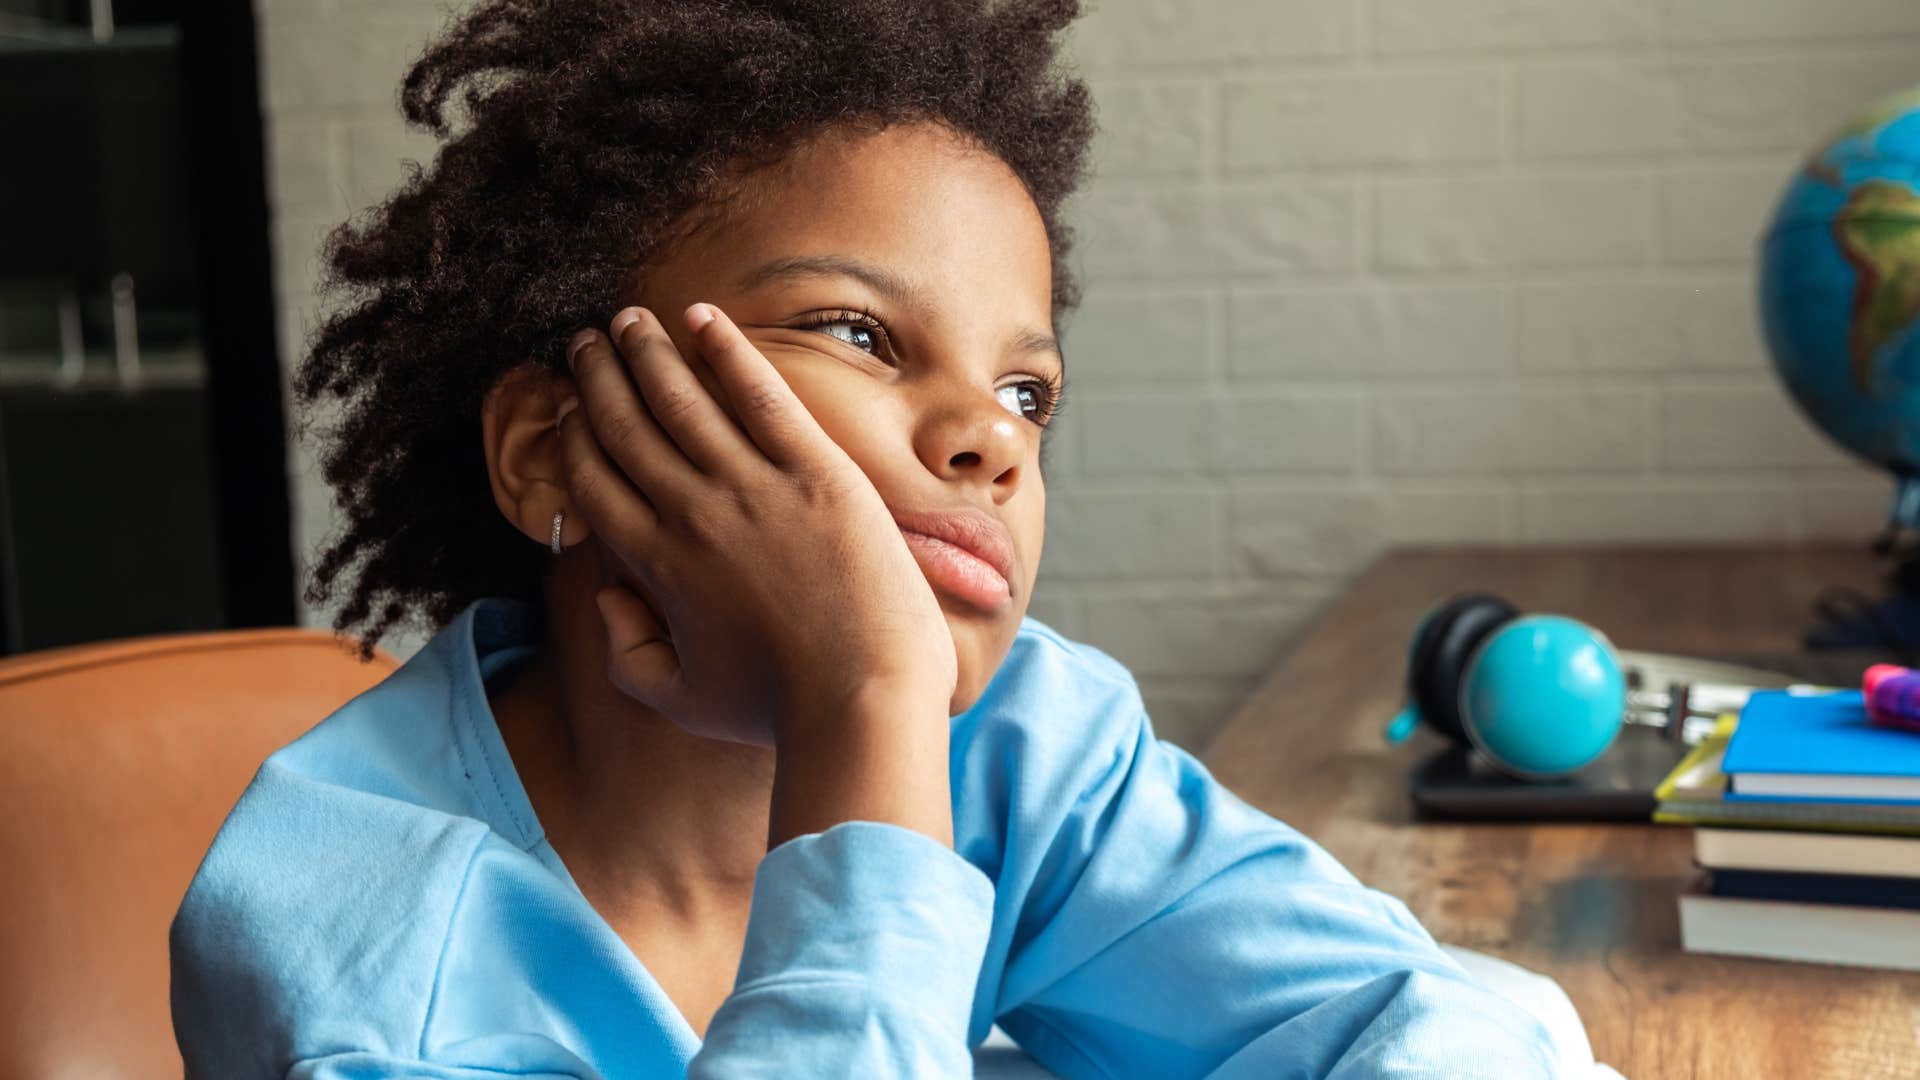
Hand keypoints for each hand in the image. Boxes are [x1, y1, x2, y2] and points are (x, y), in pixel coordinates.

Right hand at [556, 304, 958, 749]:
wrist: (863, 701)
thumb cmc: (778, 710)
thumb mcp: (681, 699)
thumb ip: (628, 651)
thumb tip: (607, 597)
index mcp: (655, 566)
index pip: (594, 481)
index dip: (575, 437)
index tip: (570, 408)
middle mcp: (692, 514)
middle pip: (627, 426)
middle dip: (599, 377)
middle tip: (586, 342)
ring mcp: (754, 487)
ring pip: (681, 398)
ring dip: (647, 351)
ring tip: (629, 320)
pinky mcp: (816, 472)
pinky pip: (760, 394)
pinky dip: (725, 350)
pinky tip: (701, 317)